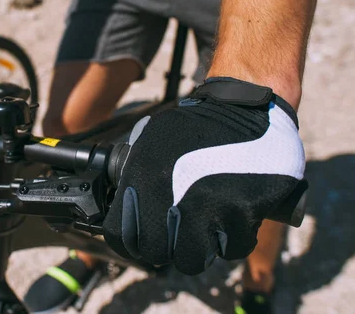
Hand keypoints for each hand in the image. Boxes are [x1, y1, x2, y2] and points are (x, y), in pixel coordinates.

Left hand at [103, 78, 307, 274]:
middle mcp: (171, 194)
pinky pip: (231, 250)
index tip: (144, 240)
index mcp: (143, 176)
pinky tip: (232, 221)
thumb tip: (123, 209)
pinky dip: (232, 241)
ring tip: (206, 226)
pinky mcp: (243, 213)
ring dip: (198, 248)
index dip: (131, 243)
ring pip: (191, 259)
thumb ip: (135, 175)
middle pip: (156, 252)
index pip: (119, 234)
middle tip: (178, 234)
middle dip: (166, 247)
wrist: (249, 108)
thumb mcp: (153, 141)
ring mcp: (208, 206)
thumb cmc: (198, 126)